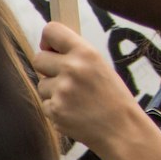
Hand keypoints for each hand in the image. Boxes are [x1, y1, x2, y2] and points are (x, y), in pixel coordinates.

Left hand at [34, 20, 135, 151]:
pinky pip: (45, 103)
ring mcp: (61, 90)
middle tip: (64, 77)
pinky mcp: (54, 110)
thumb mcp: (101, 66)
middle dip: (47, 67)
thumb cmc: (113, 97)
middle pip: (38, 58)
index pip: (51, 31)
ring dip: (53, 91)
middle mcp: (72, 68)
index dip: (48, 40)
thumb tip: (51, 49)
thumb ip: (76, 56)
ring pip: (41, 84)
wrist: (121, 129)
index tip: (52, 48)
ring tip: (76, 99)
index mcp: (86, 52)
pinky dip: (56, 108)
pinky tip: (74, 111)